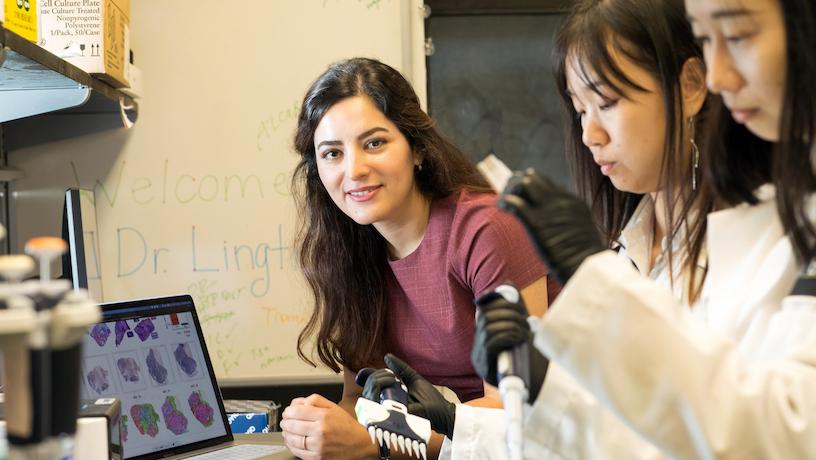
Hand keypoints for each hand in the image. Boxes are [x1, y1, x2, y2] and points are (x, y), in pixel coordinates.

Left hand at [280, 394, 375, 459]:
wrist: (361, 445)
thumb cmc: (347, 426)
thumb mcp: (334, 407)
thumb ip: (315, 400)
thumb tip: (298, 402)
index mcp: (324, 416)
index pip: (297, 411)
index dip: (288, 411)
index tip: (287, 412)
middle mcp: (320, 431)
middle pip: (292, 425)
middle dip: (285, 422)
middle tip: (285, 421)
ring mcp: (318, 445)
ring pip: (292, 439)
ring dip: (286, 434)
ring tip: (287, 431)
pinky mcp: (317, 457)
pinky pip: (297, 451)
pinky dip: (291, 446)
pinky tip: (291, 442)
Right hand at [359, 354, 457, 438]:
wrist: (443, 412)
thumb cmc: (430, 399)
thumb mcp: (413, 379)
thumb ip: (400, 368)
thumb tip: (387, 356)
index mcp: (389, 397)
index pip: (370, 387)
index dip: (369, 377)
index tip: (383, 373)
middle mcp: (385, 405)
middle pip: (367, 389)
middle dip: (376, 377)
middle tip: (392, 376)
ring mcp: (387, 413)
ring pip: (368, 396)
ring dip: (377, 381)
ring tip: (393, 379)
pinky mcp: (391, 417)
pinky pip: (375, 405)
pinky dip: (379, 389)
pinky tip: (391, 383)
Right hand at [472, 288, 548, 400]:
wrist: (540, 387)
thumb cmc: (532, 358)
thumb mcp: (523, 329)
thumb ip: (516, 309)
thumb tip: (508, 284)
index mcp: (485, 336)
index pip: (484, 310)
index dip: (499, 302)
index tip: (517, 305)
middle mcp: (478, 347)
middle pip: (484, 318)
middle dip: (507, 314)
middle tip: (524, 319)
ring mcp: (480, 358)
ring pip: (488, 328)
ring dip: (510, 325)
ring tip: (524, 331)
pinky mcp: (486, 368)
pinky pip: (492, 342)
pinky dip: (507, 335)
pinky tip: (518, 339)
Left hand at [499, 169, 604, 283]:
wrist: (587, 266)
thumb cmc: (581, 255)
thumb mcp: (579, 227)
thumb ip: (566, 217)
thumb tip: (550, 219)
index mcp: (571, 200)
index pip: (543, 181)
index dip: (528, 184)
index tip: (519, 193)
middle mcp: (560, 200)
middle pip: (531, 178)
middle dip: (516, 183)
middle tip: (508, 195)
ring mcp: (548, 210)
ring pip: (522, 184)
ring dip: (509, 190)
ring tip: (505, 202)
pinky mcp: (537, 223)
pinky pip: (514, 202)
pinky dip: (504, 202)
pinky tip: (502, 206)